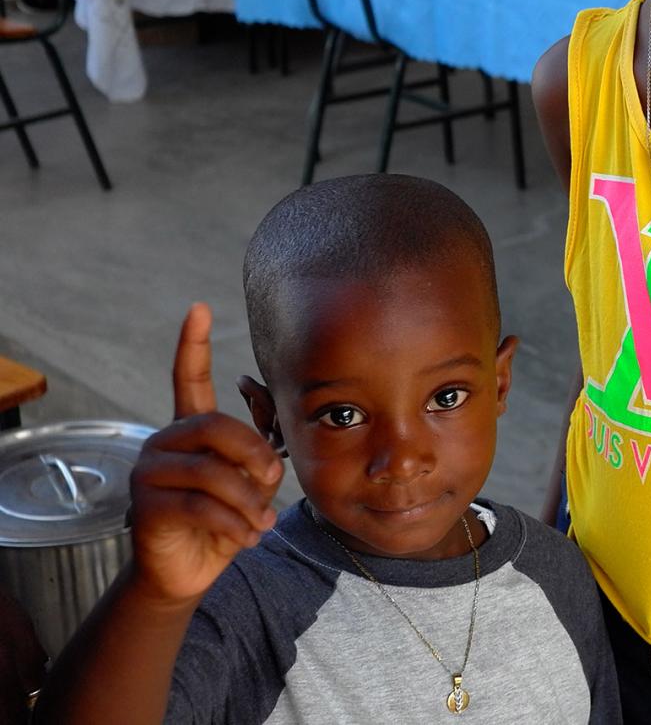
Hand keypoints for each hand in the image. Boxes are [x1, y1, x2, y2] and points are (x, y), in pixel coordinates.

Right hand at [128, 304, 283, 605]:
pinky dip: (234, 523)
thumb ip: (260, 438)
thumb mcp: (254, 476)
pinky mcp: (147, 506)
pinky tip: (247, 537)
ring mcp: (150, 472)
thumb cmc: (225, 517)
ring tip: (263, 522)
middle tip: (275, 481)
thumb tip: (255, 388)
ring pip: (213, 472)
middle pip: (216, 426)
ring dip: (249, 500)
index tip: (199, 308)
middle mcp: (164, 442)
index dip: (193, 344)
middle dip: (255, 454)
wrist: (190, 570)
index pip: (188, 378)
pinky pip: (202, 506)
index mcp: (190, 428)